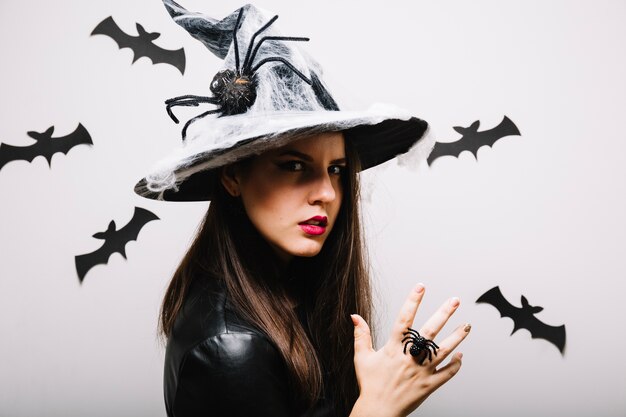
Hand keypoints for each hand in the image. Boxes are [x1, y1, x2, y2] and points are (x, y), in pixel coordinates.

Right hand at [349, 283, 469, 416]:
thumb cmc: (370, 385)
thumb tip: (355, 316)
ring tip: (467, 325)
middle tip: (455, 301)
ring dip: (457, 337)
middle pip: (430, 331)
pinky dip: (455, 365)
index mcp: (393, 348)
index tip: (421, 286)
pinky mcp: (429, 385)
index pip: (404, 319)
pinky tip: (461, 355)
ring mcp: (421, 371)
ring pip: (443, 351)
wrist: (378, 411)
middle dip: (444, 314)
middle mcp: (409, 358)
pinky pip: (447, 374)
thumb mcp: (362, 357)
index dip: (413, 301)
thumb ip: (361, 335)